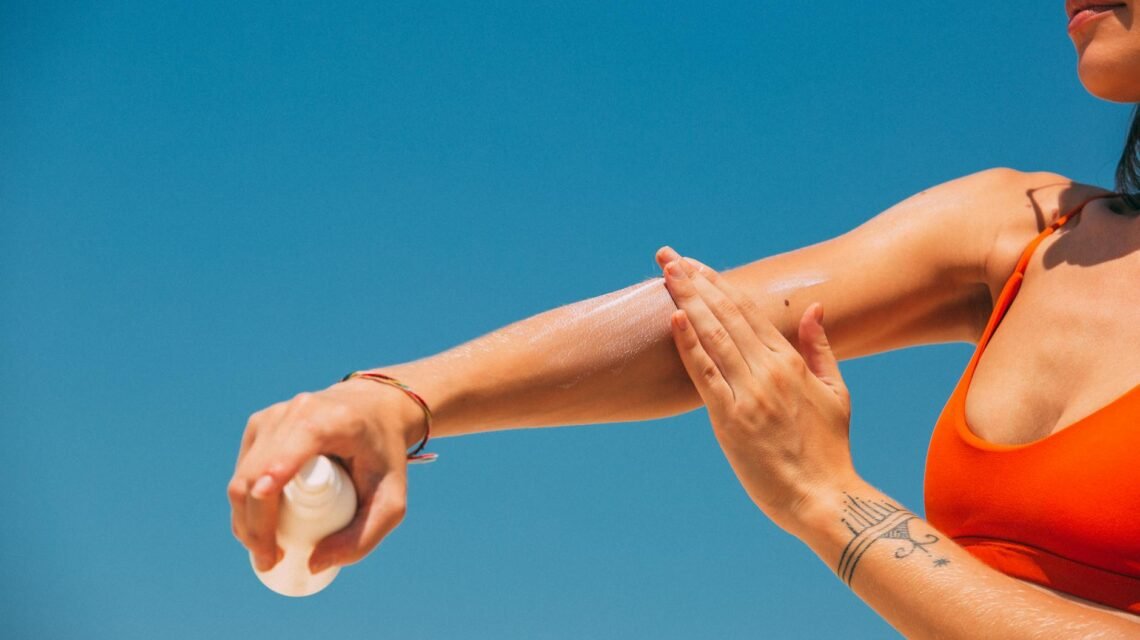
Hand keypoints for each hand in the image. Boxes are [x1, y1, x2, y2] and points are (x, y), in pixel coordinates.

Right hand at [227, 376, 422, 573]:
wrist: (376, 410)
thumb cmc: (385, 456)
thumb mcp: (392, 500)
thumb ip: (364, 537)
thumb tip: (313, 563)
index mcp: (330, 421)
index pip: (286, 455)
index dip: (269, 489)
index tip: (266, 531)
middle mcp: (296, 412)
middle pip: (256, 475)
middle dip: (254, 526)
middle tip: (271, 560)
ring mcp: (272, 415)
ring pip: (243, 475)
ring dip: (245, 518)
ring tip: (266, 549)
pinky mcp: (260, 423)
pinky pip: (243, 469)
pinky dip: (246, 501)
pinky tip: (259, 524)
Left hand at [656, 246, 857, 535]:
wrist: (824, 497)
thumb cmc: (829, 448)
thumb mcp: (835, 391)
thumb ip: (820, 348)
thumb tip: (814, 308)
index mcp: (789, 362)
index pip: (748, 311)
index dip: (719, 284)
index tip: (696, 264)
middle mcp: (768, 371)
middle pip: (726, 314)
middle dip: (695, 281)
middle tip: (668, 256)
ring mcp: (748, 394)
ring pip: (713, 335)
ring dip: (688, 300)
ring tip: (666, 273)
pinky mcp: (730, 420)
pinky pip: (705, 375)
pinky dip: (689, 344)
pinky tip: (674, 317)